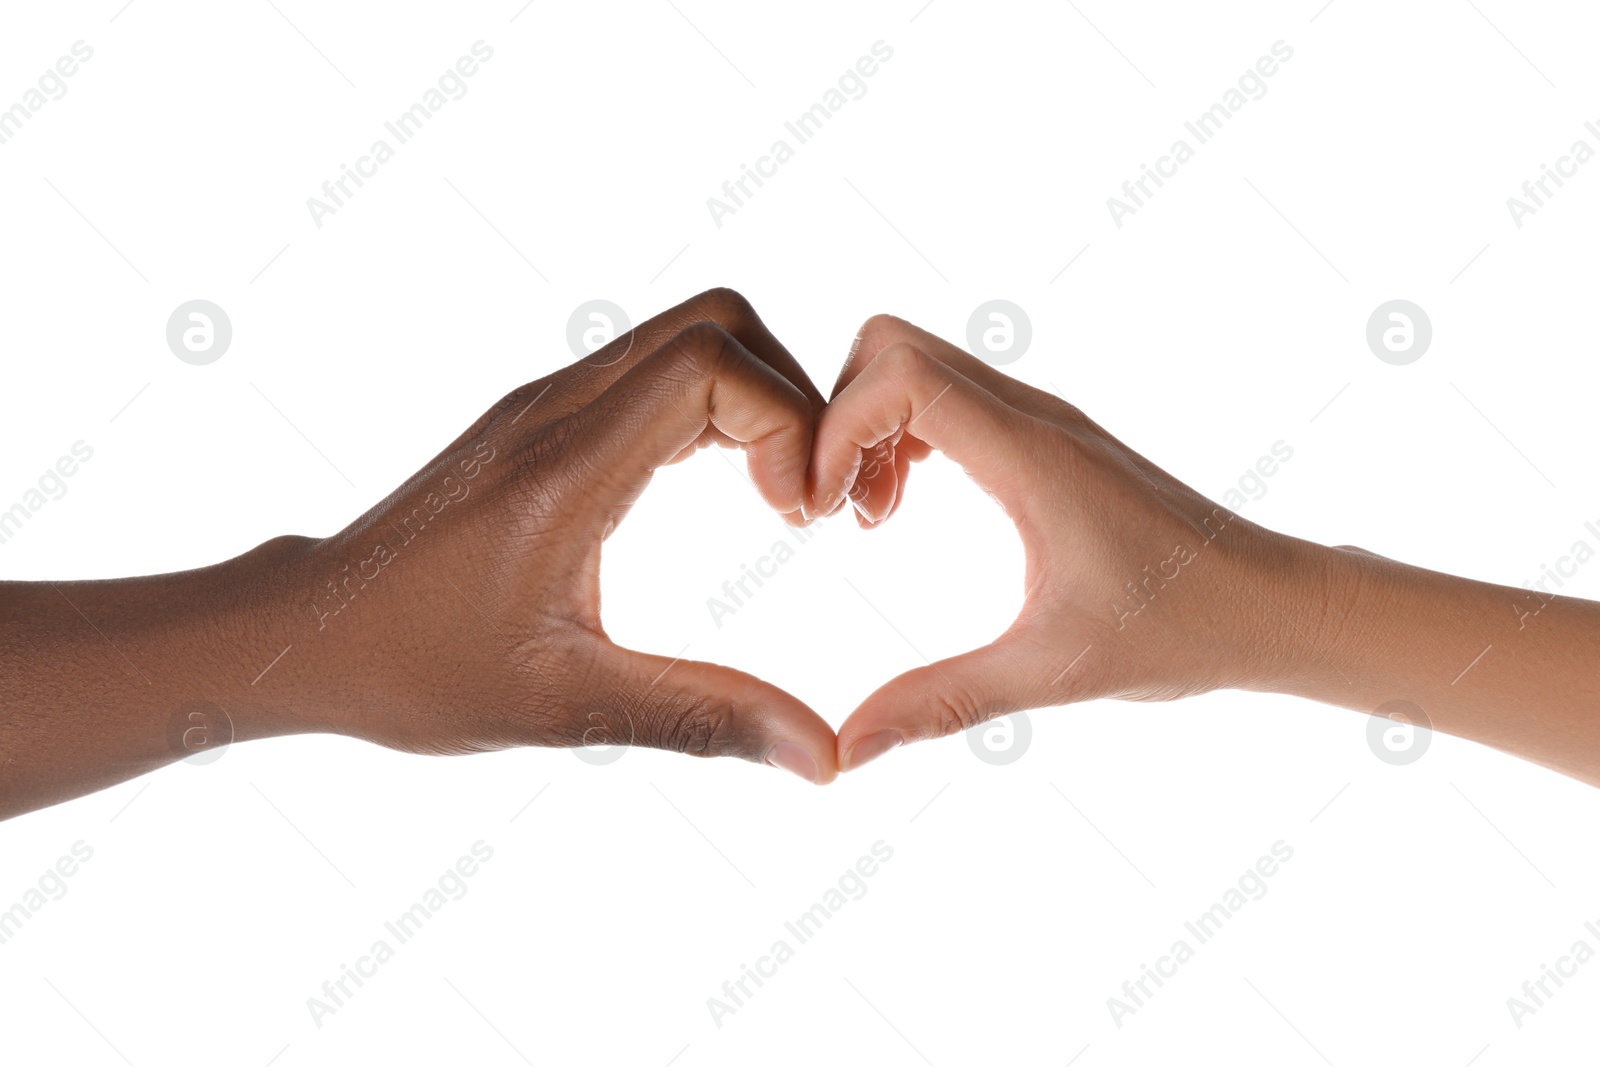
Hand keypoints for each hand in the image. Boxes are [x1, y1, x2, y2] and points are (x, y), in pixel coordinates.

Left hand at [0, 289, 837, 818]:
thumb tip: (823, 758)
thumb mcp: (567, 708)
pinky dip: (715, 406)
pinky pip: (654, 366)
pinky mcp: (542, 418)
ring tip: (775, 500)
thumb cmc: (418, 670)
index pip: (711, 363)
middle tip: (800, 501)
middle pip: (715, 323)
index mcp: (565, 469)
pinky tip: (725, 487)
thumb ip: (701, 720)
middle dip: (789, 397)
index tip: (797, 517)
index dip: (786, 421)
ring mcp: (545, 404)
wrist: (311, 632)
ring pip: (687, 333)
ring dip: (756, 398)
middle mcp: (556, 410)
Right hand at [811, 315, 1311, 770]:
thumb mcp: (1053, 672)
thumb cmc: (1183, 629)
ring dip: (869, 426)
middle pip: (893, 345)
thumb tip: (849, 748)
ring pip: (917, 363)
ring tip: (867, 518)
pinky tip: (904, 510)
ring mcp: (1041, 420)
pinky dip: (903, 435)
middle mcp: (1033, 416)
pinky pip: (948, 397)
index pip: (900, 374)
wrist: (1272, 604)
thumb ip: (944, 702)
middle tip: (834, 510)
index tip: (822, 512)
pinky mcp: (1045, 438)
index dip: (836, 427)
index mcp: (1032, 455)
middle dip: (839, 415)